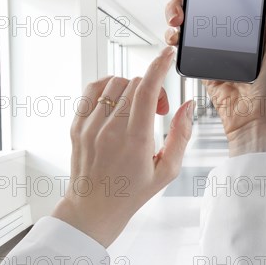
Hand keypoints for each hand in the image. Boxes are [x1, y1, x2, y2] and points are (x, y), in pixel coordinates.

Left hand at [52, 47, 193, 246]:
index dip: (160, 66)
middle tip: (158, 110)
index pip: (147, 89)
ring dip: (133, 89)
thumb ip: (181, 134)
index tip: (168, 54)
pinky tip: (119, 101)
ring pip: (116, 84)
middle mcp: (110, 129)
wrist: (93, 210)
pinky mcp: (77, 126)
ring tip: (138, 110)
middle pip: (135, 84)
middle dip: (153, 89)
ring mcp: (90, 126)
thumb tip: (188, 106)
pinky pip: (93, 89)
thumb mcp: (167, 170)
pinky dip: (109, 87)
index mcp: (135, 140)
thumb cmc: (132, 192)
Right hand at [165, 0, 265, 156]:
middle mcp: (238, 22)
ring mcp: (218, 38)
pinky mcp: (204, 57)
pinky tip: (176, 35)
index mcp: (261, 12)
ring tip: (177, 14)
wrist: (259, 119)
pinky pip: (183, 37)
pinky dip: (174, 33)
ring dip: (177, 5)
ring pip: (191, 9)